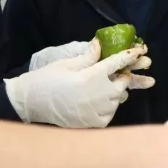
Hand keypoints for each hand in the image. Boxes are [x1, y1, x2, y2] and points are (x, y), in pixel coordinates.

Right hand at [4, 41, 153, 127]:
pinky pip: (109, 115)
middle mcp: (99, 93)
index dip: (130, 56)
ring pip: (117, 100)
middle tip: (115, 76)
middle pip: (122, 83)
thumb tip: (100, 43)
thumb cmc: (47, 79)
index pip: (118, 63)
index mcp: (93, 75)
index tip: (138, 52)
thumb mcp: (67, 64)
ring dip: (113, 95)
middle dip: (120, 78)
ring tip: (100, 92)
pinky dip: (106, 110)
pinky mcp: (94, 124)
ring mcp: (98, 110)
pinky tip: (96, 106)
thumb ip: (88, 56)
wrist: (29, 103)